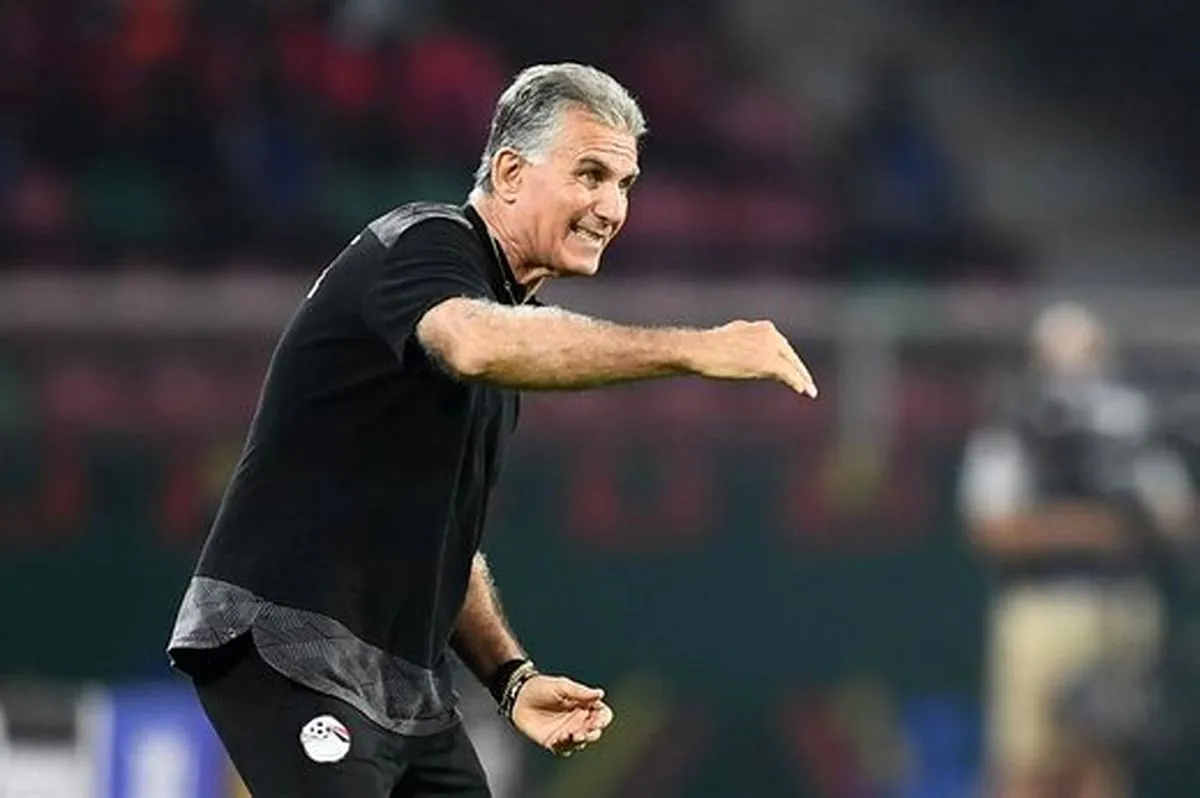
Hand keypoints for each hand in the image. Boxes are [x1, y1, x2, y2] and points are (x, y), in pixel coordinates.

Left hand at [511, 674, 613, 755]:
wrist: (518, 696)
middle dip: (593, 732)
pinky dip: (564, 746)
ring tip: (572, 734)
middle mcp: (578, 720)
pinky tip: (559, 738)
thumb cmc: (541, 687)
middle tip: (585, 729)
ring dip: (579, 740)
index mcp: (584, 705)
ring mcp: (567, 732)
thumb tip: (600, 694)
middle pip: (595, 731)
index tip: (598, 719)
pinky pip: (564, 749)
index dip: (603, 718)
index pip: (602, 715)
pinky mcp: (554, 742)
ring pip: (581, 742)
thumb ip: (580, 692)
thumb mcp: (561, 686)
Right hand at [689, 321, 817, 396]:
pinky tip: (804, 391)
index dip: (789, 359)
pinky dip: (797, 383)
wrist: (700, 350)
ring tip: (810, 391)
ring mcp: (769, 348)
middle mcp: (769, 334)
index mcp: (761, 328)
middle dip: (799, 369)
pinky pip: (788, 375)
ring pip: (792, 366)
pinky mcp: (768, 363)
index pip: (781, 345)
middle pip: (790, 354)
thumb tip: (740, 352)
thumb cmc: (707, 348)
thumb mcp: (729, 339)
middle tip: (806, 382)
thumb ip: (742, 343)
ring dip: (802, 379)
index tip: (794, 368)